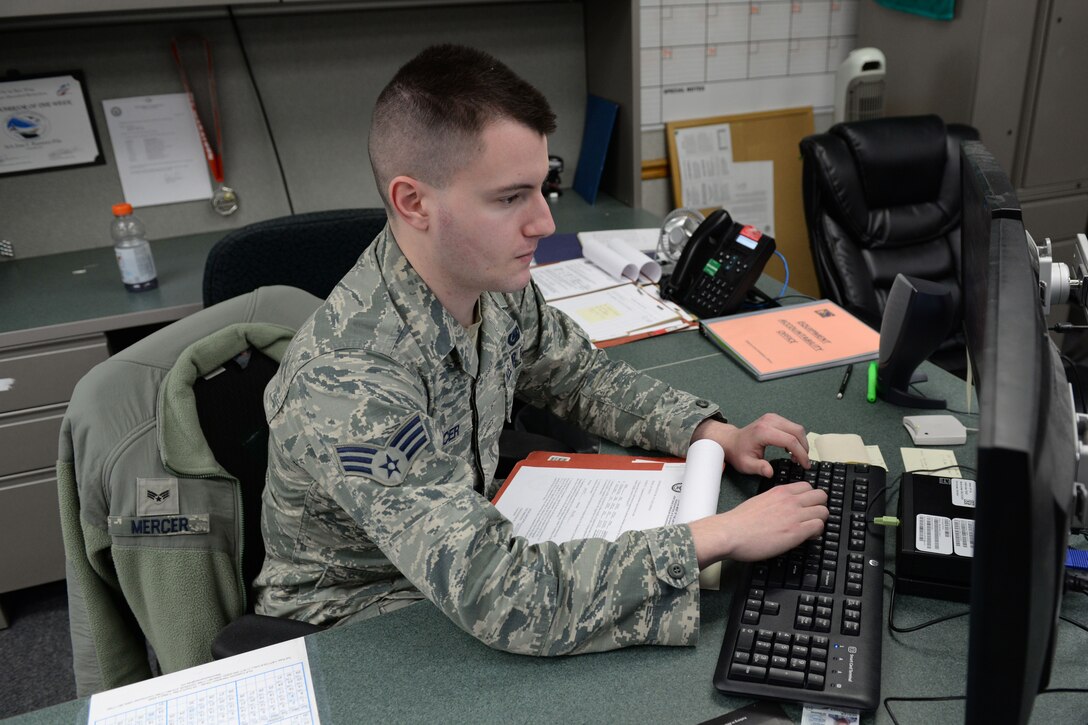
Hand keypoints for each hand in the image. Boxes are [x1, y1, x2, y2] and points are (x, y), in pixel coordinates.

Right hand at [689, 482, 827, 565]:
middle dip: (819, 507)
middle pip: (821, 496)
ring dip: (819, 521)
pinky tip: (806, 537)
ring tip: (809, 529)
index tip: (806, 506)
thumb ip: (775, 502)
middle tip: (811, 518)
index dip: (810, 498)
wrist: (731, 533)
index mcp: (780, 491)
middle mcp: (790, 500)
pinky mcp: (796, 531)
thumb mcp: (760, 502)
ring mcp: (795, 515)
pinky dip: (816, 533)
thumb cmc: (740, 522)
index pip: (808, 486)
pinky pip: (819, 526)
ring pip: (824, 511)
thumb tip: (782, 510)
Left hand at [691, 413, 809, 477]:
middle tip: (802, 462)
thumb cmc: (738, 452)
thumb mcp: (747, 464)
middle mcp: (769, 421)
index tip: (805, 464)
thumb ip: (759, 468)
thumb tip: (770, 472)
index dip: (801, 454)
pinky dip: (796, 437)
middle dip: (804, 448)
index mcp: (763, 432)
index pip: (790, 441)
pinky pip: (791, 426)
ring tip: (796, 457)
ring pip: (797, 428)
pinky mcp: (774, 418)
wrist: (731, 441)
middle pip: (797, 431)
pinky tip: (790, 449)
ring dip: (801, 442)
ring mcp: (772, 418)